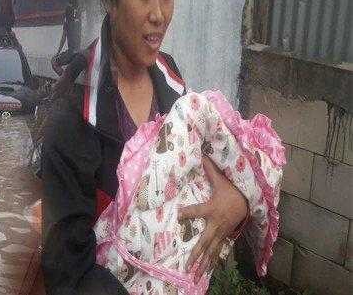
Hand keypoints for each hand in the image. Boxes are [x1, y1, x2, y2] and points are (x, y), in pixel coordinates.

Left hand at [178, 155, 247, 281]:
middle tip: (187, 266)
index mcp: (213, 210)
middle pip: (205, 242)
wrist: (250, 201)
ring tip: (194, 275)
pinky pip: (216, 250)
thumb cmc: (232, 190)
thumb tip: (201, 154)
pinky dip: (210, 262)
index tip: (179, 215)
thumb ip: (210, 168)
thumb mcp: (221, 179)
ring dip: (202, 263)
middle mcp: (217, 225)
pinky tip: (204, 272)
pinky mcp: (224, 236)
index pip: (198, 211)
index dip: (188, 213)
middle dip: (196, 254)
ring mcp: (221, 233)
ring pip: (211, 250)